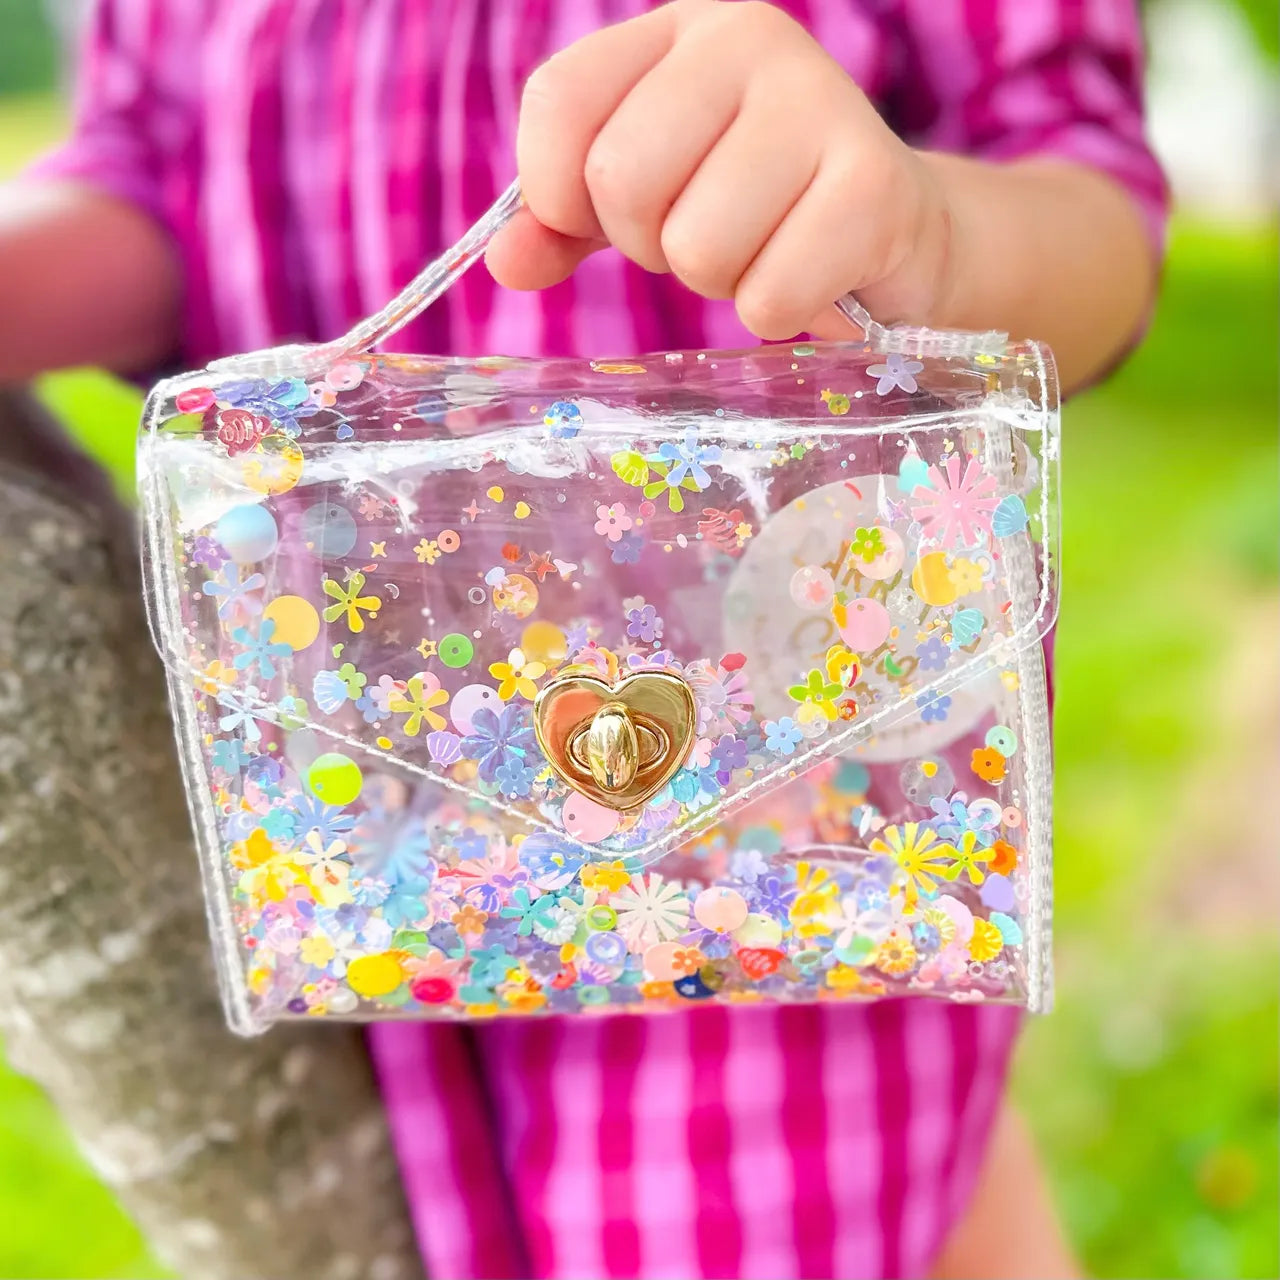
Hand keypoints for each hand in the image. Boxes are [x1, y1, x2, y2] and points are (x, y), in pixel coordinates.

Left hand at [485, 0, 953, 340]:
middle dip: (648, 243)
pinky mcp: (873, 184)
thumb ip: (563, 222)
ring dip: (717, 281)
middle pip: (621, 179)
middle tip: (699, 236)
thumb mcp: (646, 199)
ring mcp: (820, 103)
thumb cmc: (755, 206)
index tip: (594, 220)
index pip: (560, 102)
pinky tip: (807, 276)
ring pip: (695, 246)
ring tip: (760, 251)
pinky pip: (767, 294)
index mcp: (679, 31)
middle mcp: (749, 41)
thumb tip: (506, 263)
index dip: (554, 189)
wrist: (890, 229)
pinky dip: (774, 311)